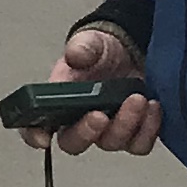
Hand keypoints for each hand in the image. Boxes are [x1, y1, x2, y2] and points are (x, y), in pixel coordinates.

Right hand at [18, 24, 161, 155]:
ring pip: (111, 143)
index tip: (43, 138)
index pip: (36, 125)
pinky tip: (152, 106)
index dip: (34, 135)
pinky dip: (148, 128)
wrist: (132, 52)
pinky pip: (139, 144)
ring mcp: (107, 130)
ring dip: (125, 124)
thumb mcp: (91, 42)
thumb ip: (82, 47)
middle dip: (87, 132)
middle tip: (100, 115)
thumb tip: (75, 55)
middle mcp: (80, 120)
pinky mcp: (133, 133)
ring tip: (137, 98)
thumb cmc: (103, 52)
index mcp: (59, 100)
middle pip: (74, 143)